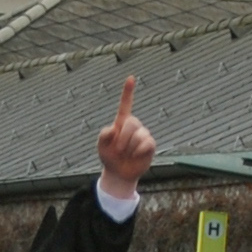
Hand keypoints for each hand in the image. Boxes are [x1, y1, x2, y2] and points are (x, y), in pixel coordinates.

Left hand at [95, 77, 154, 198]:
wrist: (119, 173)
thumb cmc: (109, 156)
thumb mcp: (101, 146)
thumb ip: (103, 136)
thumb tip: (114, 129)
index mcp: (121, 122)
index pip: (125, 104)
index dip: (128, 91)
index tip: (130, 78)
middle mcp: (133, 126)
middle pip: (131, 122)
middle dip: (122, 138)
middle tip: (118, 150)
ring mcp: (143, 134)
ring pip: (138, 135)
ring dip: (129, 148)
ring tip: (127, 155)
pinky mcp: (150, 145)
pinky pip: (146, 144)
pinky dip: (138, 152)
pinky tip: (136, 156)